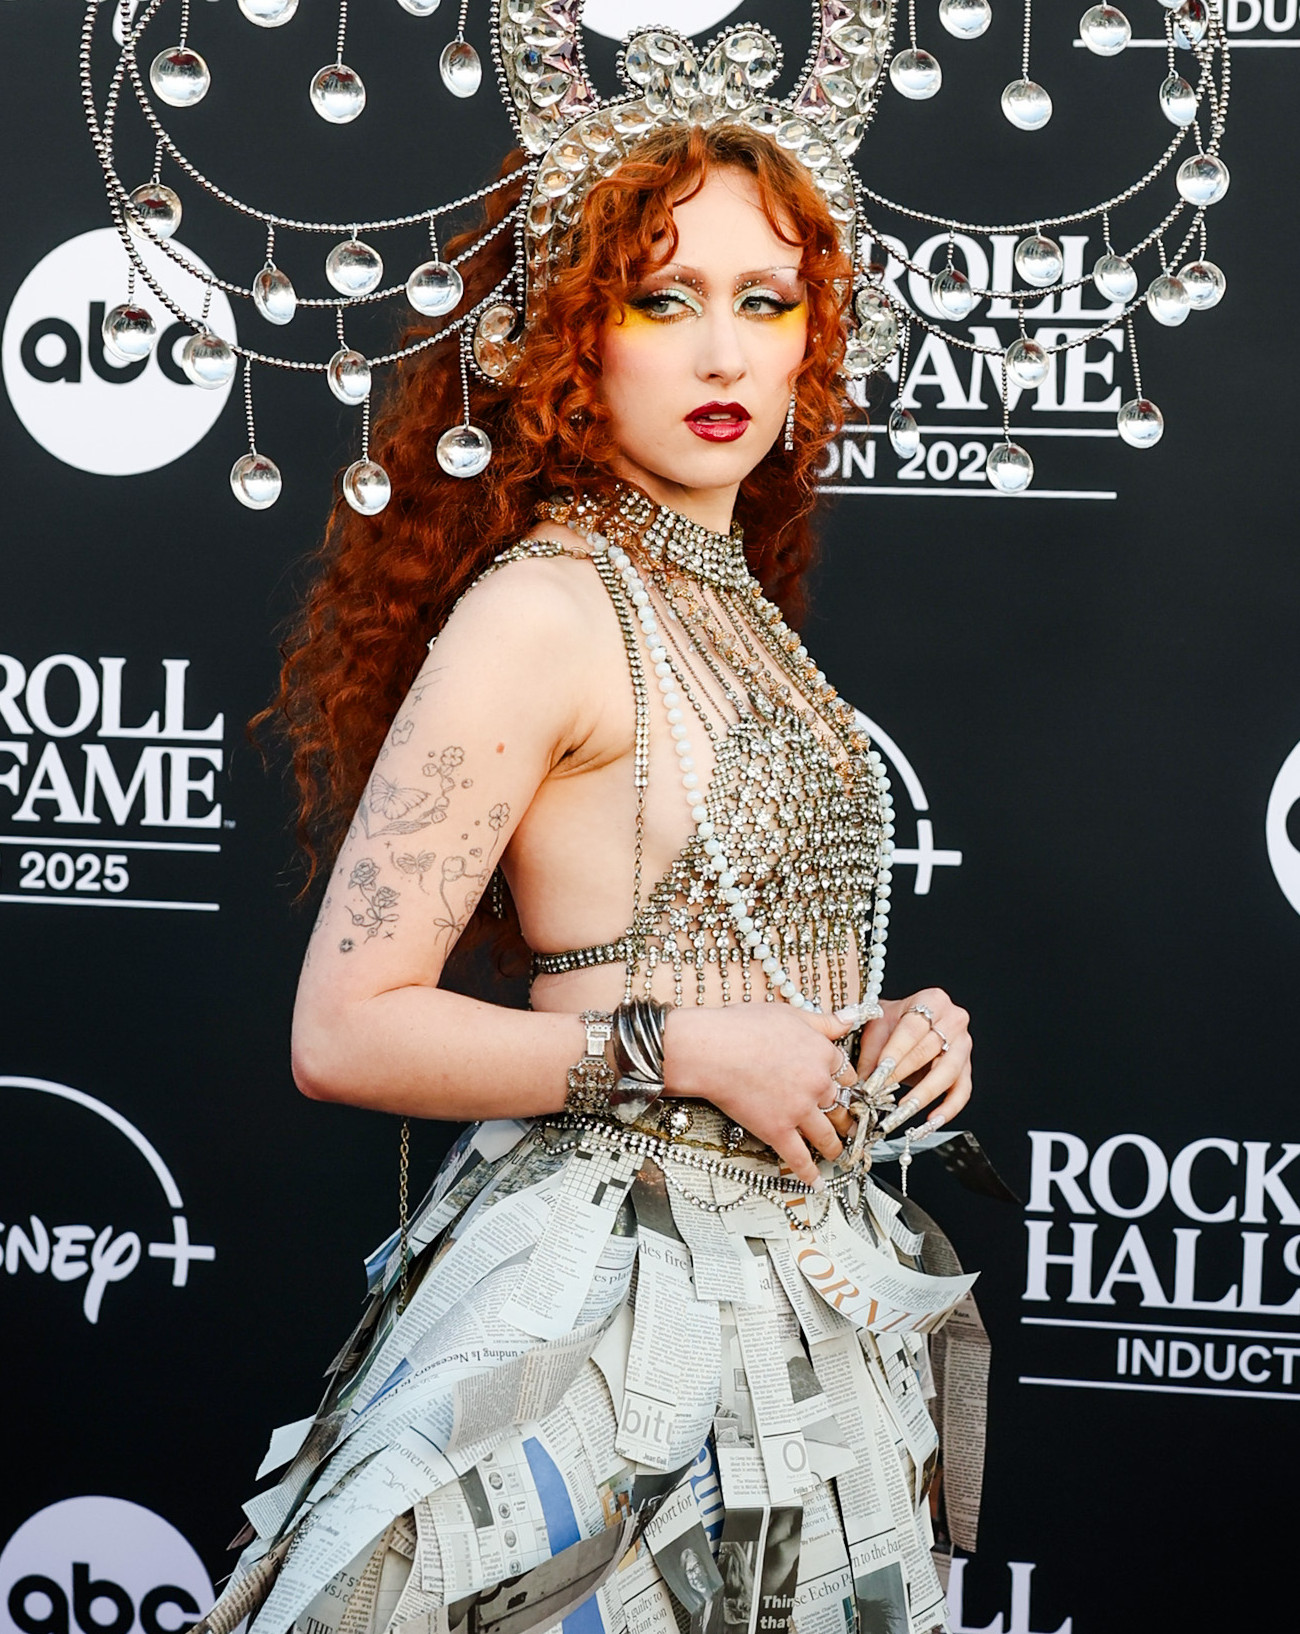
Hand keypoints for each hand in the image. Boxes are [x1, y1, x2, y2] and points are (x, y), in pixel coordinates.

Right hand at [662, 1005, 859, 1186]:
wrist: (714, 1049)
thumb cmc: (744, 1027)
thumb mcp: (789, 1013)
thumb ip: (823, 1021)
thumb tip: (850, 1018)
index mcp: (822, 1054)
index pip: (844, 1072)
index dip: (844, 1082)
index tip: (844, 1089)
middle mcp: (817, 1084)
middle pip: (840, 1105)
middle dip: (845, 1117)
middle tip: (848, 1125)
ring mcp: (799, 1110)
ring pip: (827, 1135)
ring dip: (835, 1147)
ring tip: (839, 1154)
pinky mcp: (778, 1131)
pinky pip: (799, 1157)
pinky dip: (809, 1173)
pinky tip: (816, 1182)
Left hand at [852, 987, 971, 1133]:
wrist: (907, 1021)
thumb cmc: (893, 1021)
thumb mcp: (877, 1026)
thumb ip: (870, 1052)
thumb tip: (861, 1084)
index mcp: (932, 1000)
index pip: (912, 1029)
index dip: (895, 1052)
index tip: (879, 1072)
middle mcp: (954, 1019)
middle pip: (929, 1050)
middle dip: (902, 1074)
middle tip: (881, 1094)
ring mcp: (964, 1044)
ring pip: (948, 1073)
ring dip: (924, 1095)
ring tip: (903, 1112)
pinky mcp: (967, 1068)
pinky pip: (962, 1091)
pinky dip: (948, 1108)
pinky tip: (931, 1121)